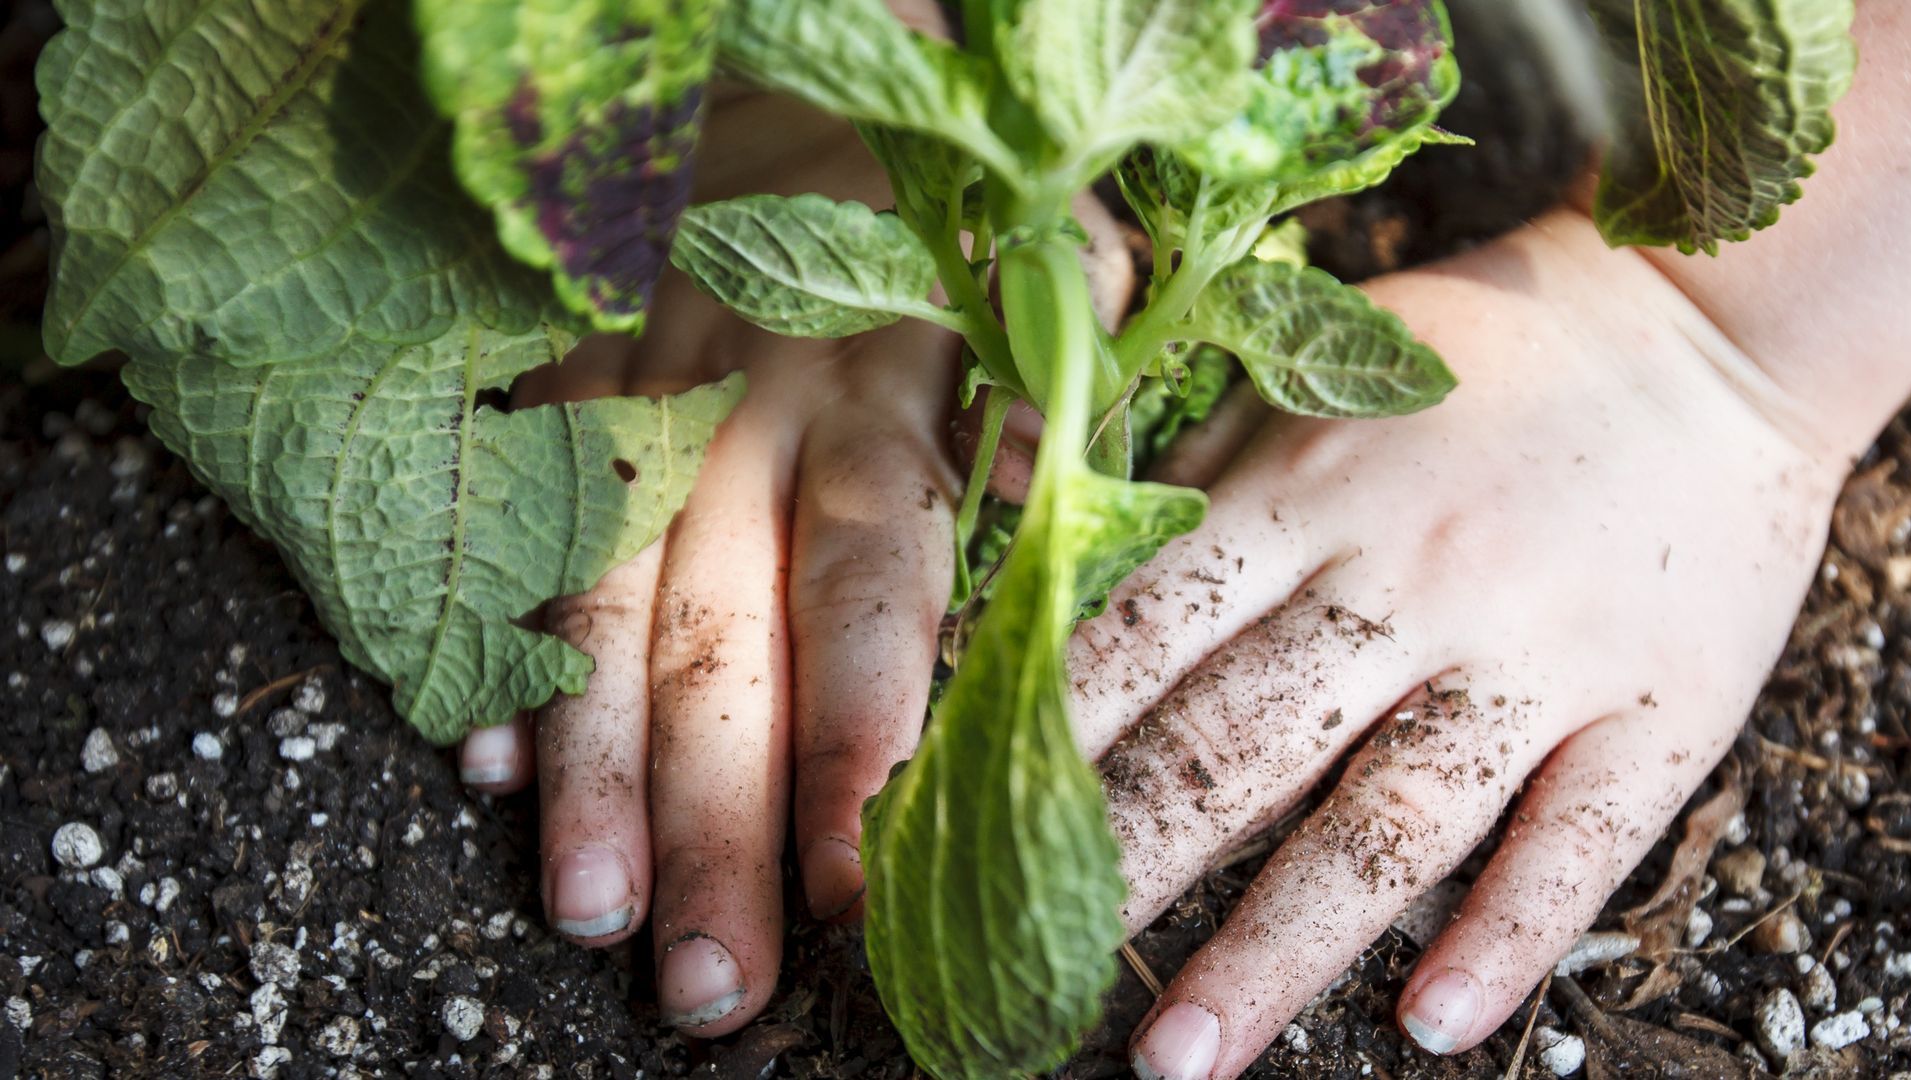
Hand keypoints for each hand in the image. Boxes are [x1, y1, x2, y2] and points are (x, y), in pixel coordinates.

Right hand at [452, 85, 965, 1034]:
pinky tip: (481, 773)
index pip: (871, 579)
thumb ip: (1046, 432)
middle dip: (716, 815)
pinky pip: (515, 529)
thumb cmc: (938, 229)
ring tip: (595, 912)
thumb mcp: (1033, 299)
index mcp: (882, 389)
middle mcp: (746, 406)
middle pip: (723, 633)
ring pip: (597, 602)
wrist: (787, 91)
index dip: (860, 733)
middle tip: (712, 980)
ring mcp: (635, 399)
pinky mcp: (562, 390)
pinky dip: (495, 648)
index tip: (856, 881)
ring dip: (591, 769)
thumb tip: (1059, 572)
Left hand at [1087, 8, 1910, 1074]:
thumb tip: (1025, 503)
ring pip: (1388, 823)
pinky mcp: (1658, 714)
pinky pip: (1578, 843)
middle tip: (1029, 969)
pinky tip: (1430, 1023)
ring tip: (1182, 1055)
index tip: (963, 818)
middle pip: (1243, 744)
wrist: (1708, 326)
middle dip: (1126, 861)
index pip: (1150, 630)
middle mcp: (1414, 582)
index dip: (1049, 729)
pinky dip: (1506, 937)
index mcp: (1314, 491)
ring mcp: (1539, 658)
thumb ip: (1185, 456)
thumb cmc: (1488, 352)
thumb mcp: (1321, 371)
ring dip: (1277, 949)